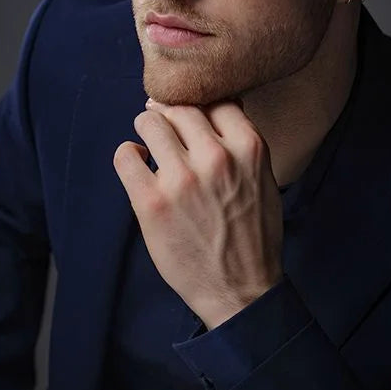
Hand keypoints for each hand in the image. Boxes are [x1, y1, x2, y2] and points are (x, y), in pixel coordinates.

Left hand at [113, 99, 283, 328]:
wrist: (241, 290)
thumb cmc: (252, 235)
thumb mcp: (264, 180)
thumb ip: (242, 143)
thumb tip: (213, 106)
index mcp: (249, 148)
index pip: (215, 100)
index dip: (198, 104)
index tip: (187, 115)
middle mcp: (216, 157)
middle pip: (179, 107)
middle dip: (168, 113)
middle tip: (162, 123)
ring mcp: (181, 179)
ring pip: (149, 122)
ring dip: (146, 129)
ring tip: (149, 144)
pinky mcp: (151, 202)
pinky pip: (126, 155)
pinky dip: (128, 154)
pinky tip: (138, 163)